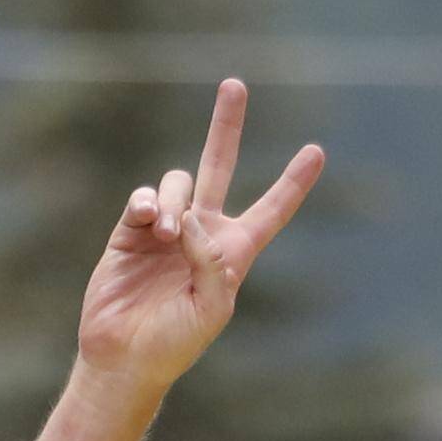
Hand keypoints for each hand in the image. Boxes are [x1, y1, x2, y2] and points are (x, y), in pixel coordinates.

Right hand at [72, 78, 321, 402]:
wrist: (124, 356)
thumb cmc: (176, 342)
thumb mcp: (211, 309)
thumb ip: (212, 262)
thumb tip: (192, 218)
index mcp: (234, 252)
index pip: (271, 210)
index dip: (293, 182)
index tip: (317, 151)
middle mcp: (203, 231)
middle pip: (220, 165)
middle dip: (226, 126)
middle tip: (234, 84)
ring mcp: (167, 227)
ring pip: (178, 182)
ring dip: (175, 202)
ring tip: (165, 234)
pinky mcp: (131, 229)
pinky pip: (145, 197)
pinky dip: (148, 204)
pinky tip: (148, 224)